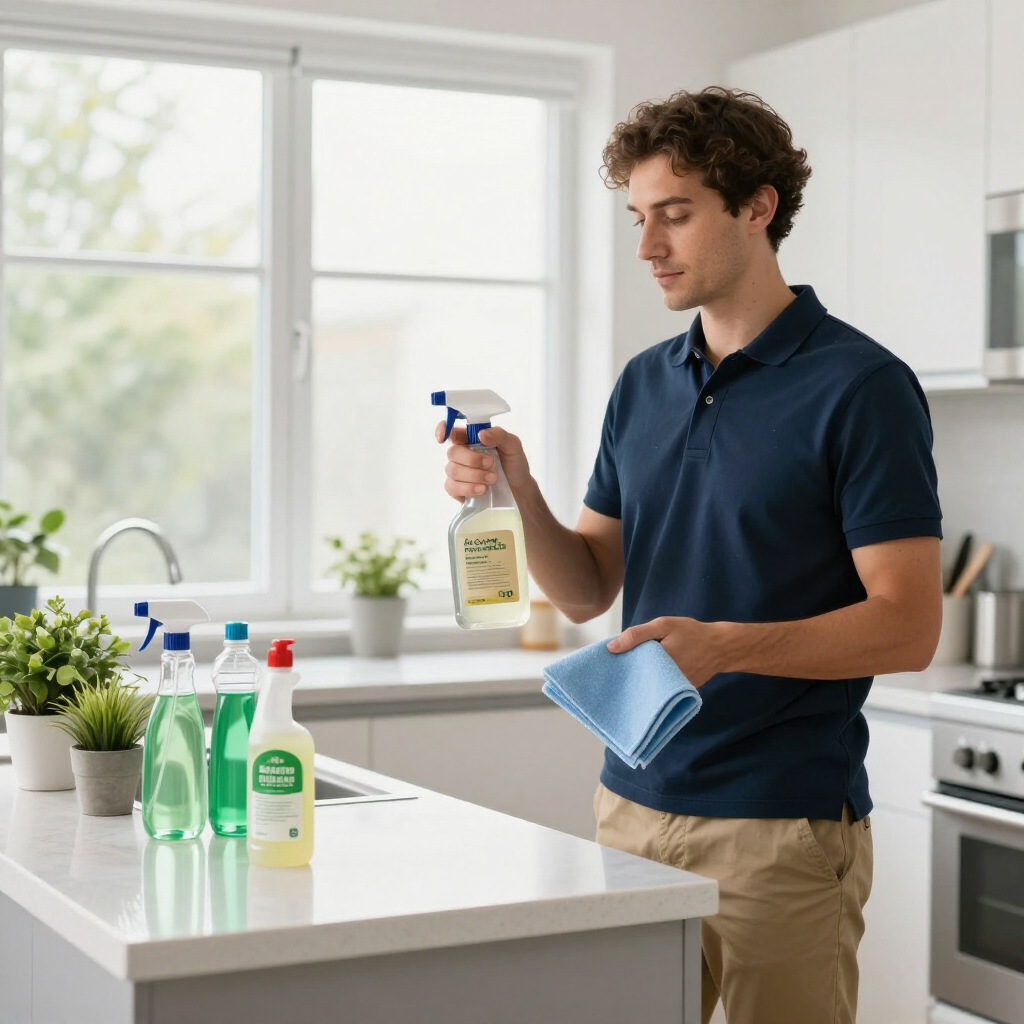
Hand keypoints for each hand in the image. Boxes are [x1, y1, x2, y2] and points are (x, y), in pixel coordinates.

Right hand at [436, 422, 532, 501]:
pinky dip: (468, 488)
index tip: (443, 437)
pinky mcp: (457, 490)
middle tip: (491, 464)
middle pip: (452, 452)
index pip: (451, 431)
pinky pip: (452, 487)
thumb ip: (499, 435)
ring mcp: (458, 472)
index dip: (443, 430)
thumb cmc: (514, 465)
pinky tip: (482, 490)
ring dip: (474, 475)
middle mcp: (461, 454)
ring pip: (452, 470)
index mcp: (471, 439)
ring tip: (493, 479)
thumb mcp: (513, 445)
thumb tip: (481, 434)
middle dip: (472, 459)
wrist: (519, 490)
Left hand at [607, 616, 729, 687]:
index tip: (614, 659)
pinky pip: (663, 689)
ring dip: (644, 677)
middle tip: (626, 663)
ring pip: (650, 686)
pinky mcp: (680, 694)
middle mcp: (664, 684)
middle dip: (631, 672)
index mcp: (656, 666)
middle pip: (638, 680)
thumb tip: (612, 647)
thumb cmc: (692, 634)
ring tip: (640, 667)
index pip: (629, 670)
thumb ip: (637, 635)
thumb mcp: (664, 626)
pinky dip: (657, 681)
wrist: (721, 647)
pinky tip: (655, 672)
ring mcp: (673, 691)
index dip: (621, 664)